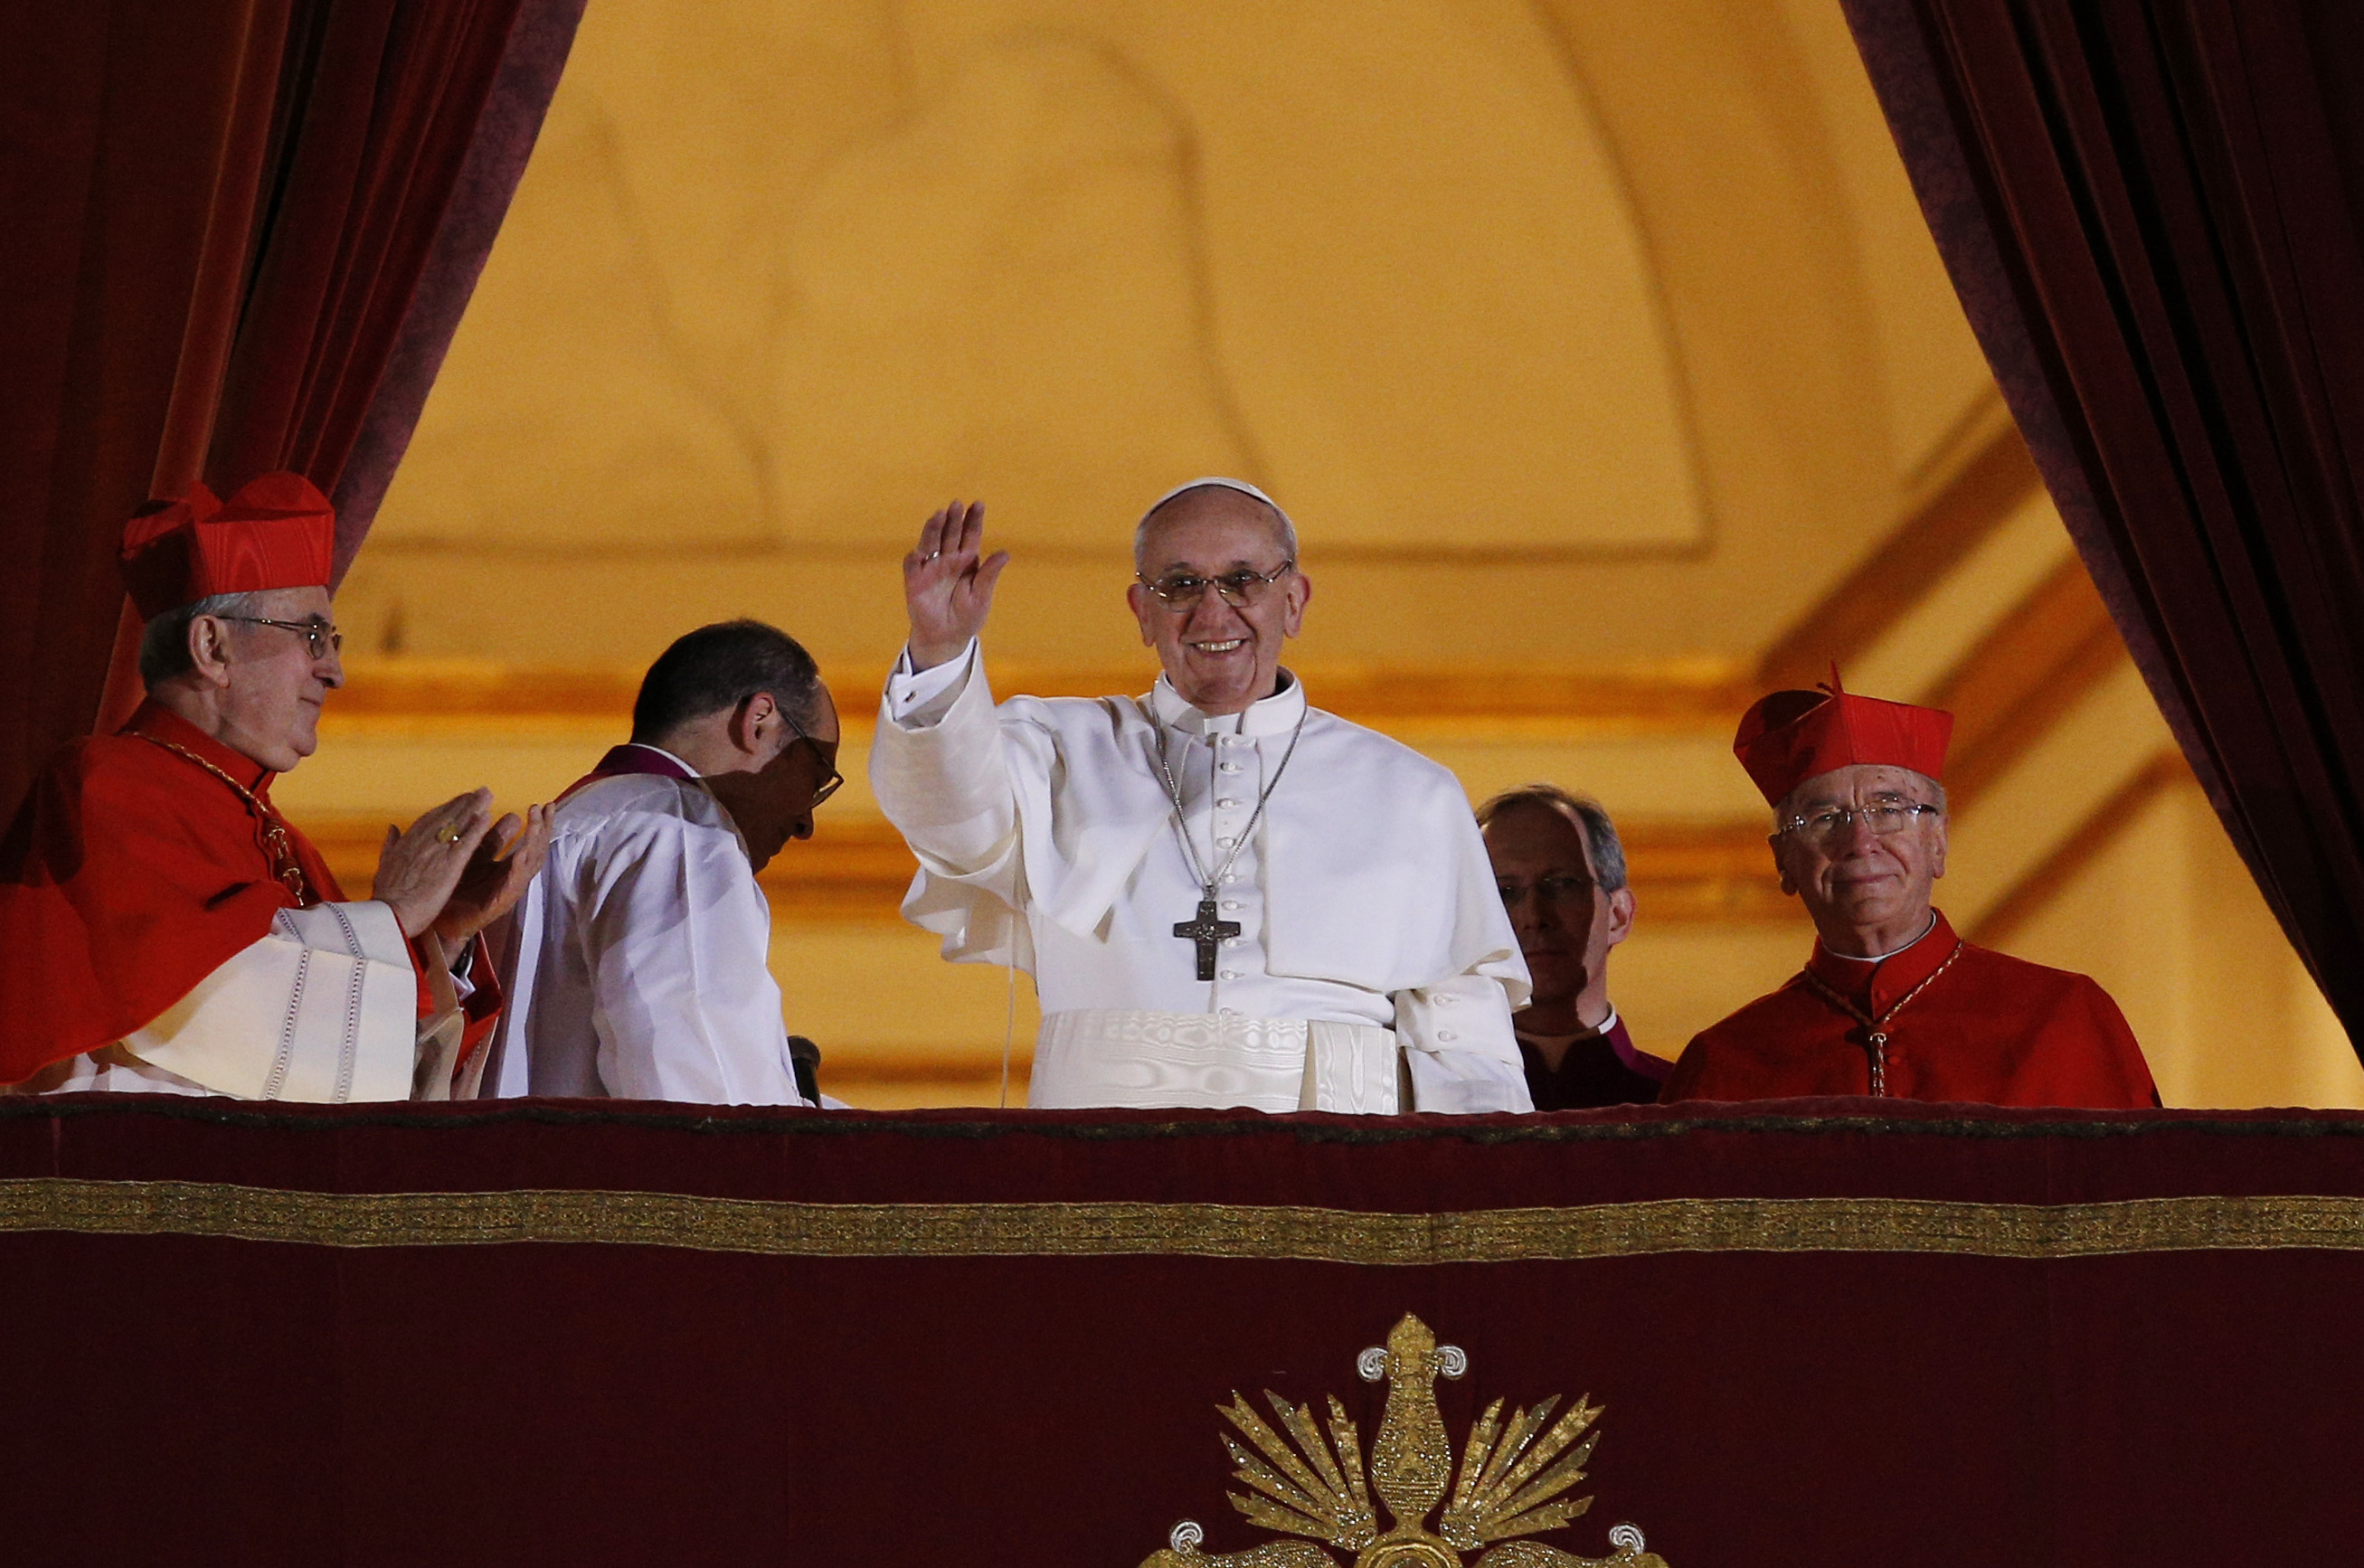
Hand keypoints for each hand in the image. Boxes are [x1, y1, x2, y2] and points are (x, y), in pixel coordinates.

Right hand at [373, 790, 495, 938]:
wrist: (389, 915)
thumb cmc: (386, 896)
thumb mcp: (384, 865)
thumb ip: (390, 845)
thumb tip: (392, 828)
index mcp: (407, 843)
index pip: (430, 820)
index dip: (446, 808)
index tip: (459, 799)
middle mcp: (422, 842)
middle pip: (446, 817)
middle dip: (464, 803)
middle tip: (481, 791)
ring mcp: (436, 852)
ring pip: (457, 825)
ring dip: (473, 808)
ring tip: (487, 795)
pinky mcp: (449, 866)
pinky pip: (465, 844)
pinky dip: (476, 829)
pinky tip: (487, 818)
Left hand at [430, 803, 552, 945]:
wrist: (441, 924)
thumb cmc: (457, 890)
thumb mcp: (474, 857)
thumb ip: (488, 839)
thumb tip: (507, 815)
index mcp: (506, 866)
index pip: (530, 842)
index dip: (539, 824)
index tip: (545, 804)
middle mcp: (511, 877)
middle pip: (536, 851)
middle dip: (541, 830)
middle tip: (543, 809)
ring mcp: (506, 892)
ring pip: (528, 867)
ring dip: (534, 846)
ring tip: (535, 827)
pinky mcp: (496, 906)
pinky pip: (511, 887)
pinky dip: (517, 872)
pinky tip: (519, 857)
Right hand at [903, 500, 1007, 670]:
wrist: (947, 639)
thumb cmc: (967, 616)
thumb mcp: (982, 596)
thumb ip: (989, 574)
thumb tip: (1005, 553)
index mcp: (967, 561)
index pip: (970, 535)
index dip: (973, 520)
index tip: (978, 504)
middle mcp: (948, 559)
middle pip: (950, 534)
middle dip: (953, 519)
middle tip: (957, 504)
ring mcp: (930, 568)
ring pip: (930, 543)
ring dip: (933, 529)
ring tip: (939, 515)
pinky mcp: (914, 581)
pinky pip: (912, 566)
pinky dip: (914, 558)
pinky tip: (918, 552)